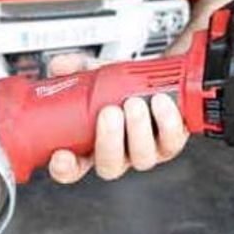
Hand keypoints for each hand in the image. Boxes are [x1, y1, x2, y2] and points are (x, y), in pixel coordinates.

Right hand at [46, 54, 189, 182]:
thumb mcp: (100, 75)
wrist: (165, 77)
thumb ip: (78, 69)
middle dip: (109, 141)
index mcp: (95, 145)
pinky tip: (161, 101)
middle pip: (110, 166)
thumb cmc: (128, 86)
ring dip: (137, 129)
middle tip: (109, 112)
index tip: (62, 154)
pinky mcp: (173, 142)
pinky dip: (166, 121)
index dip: (66, 168)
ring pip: (142, 156)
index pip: (74, 169)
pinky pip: (171, 141)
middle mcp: (121, 154)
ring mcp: (147, 151)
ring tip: (134, 102)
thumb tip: (60, 65)